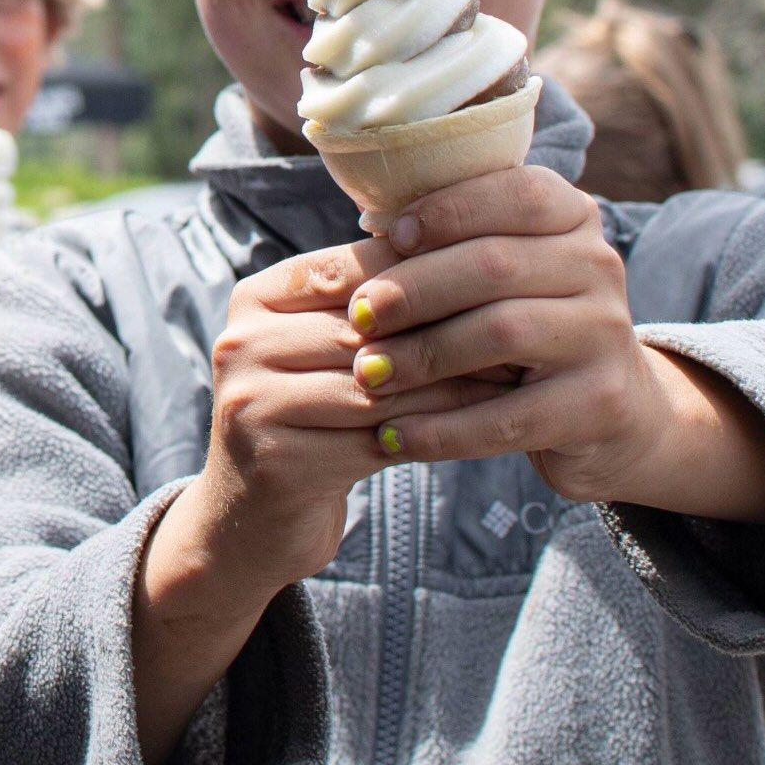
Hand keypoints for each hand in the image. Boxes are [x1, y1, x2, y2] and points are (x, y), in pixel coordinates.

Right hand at [177, 238, 517, 594]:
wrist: (251, 517)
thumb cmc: (309, 416)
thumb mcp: (322, 349)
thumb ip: (369, 305)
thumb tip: (472, 247)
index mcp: (255, 298)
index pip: (353, 268)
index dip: (428, 272)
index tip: (500, 274)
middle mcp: (242, 342)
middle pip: (367, 327)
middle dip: (449, 327)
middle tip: (522, 325)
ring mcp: (252, 403)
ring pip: (379, 384)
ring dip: (452, 382)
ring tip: (514, 375)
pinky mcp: (277, 461)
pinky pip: (377, 438)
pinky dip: (433, 431)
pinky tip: (479, 427)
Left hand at [340, 165, 659, 500]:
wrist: (613, 412)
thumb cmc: (525, 327)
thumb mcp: (499, 277)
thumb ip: (445, 250)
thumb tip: (338, 257)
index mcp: (572, 219)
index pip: (518, 193)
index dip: (450, 210)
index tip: (389, 237)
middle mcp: (599, 267)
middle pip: (496, 264)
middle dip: (414, 289)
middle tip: (358, 316)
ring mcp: (606, 335)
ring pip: (503, 332)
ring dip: (422, 355)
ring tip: (368, 374)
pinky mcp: (599, 404)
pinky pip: (510, 417)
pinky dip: (445, 428)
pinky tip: (396, 435)